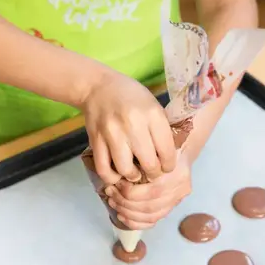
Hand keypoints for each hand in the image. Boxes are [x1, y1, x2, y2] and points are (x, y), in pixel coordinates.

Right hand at [82, 70, 175, 184]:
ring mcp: (112, 133)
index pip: (167, 151)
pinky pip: (103, 169)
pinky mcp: (95, 140)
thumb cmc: (130, 96)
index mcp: (152, 114)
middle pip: (149, 164)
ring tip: (135, 174)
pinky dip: (112, 177)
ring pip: (126, 170)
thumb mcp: (152, 105)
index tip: (167, 167)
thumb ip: (160, 130)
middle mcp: (133, 124)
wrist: (97, 87)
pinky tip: (117, 174)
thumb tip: (167, 157)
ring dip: (133, 176)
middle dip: (153, 174)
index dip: (169, 165)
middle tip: (153, 172)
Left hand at [105, 151, 191, 229]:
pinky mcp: (172, 207)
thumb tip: (116, 174)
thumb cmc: (160, 148)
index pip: (151, 192)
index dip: (128, 191)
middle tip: (110, 193)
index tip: (115, 183)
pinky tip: (122, 215)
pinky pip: (153, 221)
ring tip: (113, 202)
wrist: (177, 152)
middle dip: (124, 202)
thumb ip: (139, 161)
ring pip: (150, 216)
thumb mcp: (151, 147)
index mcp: (176, 174)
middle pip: (149, 206)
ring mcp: (177, 200)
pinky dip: (135, 222)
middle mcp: (179, 189)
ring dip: (127, 212)